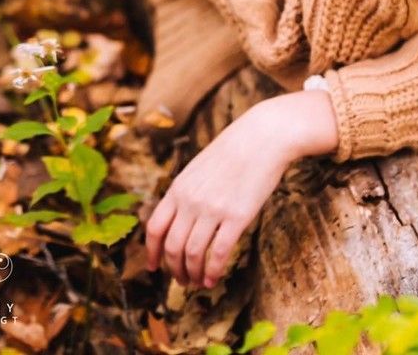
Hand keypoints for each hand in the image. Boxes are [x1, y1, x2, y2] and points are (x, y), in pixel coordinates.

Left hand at [146, 91, 337, 287]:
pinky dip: (213, 271)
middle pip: (172, 247)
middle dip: (174, 269)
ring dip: (192, 274)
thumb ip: (187, 190)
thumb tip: (179, 217)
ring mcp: (213, 209)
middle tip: (181, 280)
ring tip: (198, 282)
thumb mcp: (200, 166)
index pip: (155, 228)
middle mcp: (191, 201)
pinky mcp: (237, 216)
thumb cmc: (236, 149)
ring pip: (192, 254)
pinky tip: (214, 279)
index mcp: (179, 187)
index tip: (154, 267)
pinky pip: (218, 253)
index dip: (152, 252)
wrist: (265, 135)